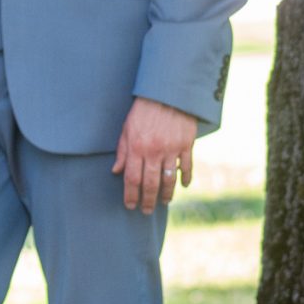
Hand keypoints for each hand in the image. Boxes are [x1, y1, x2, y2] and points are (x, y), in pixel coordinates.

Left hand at [112, 97, 197, 213]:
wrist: (167, 93)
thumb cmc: (143, 110)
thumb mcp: (126, 128)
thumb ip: (122, 151)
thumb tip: (116, 172)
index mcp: (137, 147)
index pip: (132, 178)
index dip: (130, 195)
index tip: (130, 205)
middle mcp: (154, 151)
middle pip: (150, 183)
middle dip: (147, 200)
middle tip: (146, 210)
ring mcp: (172, 149)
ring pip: (169, 178)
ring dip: (167, 194)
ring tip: (164, 202)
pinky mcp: (186, 144)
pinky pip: (187, 166)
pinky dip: (186, 177)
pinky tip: (183, 185)